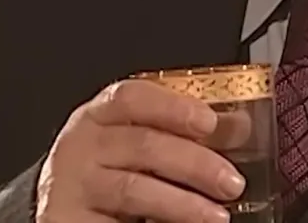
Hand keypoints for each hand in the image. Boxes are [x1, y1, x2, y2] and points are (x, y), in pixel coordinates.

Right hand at [35, 79, 246, 222]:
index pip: (131, 97)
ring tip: (217, 216)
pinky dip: (157, 222)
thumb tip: (238, 126)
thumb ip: (184, 131)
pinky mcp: (71, 220)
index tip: (209, 122)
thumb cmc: (110, 169)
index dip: (172, 107)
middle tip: (231, 182)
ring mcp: (73, 185)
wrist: (68, 209)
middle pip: (142, 144)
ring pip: (133, 189)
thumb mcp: (142, 142)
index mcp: (100, 115)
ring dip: (183, 204)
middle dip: (194, 163)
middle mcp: (81, 145)